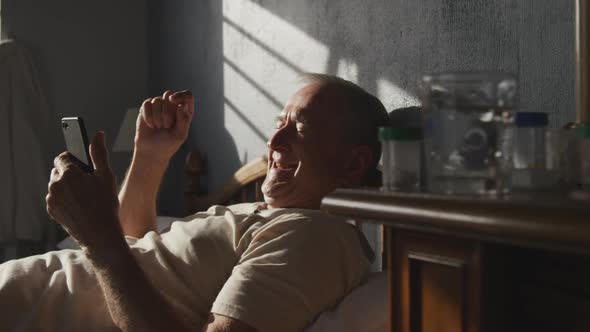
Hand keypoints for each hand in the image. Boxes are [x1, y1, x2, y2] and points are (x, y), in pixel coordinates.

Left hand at [46, 132, 120, 250]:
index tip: (84, 167)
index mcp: (68, 173)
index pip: (63, 157)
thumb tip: (98, 134)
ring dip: (67, 186)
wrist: (100, 234)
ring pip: (57, 184)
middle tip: (88, 183)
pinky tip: (80, 205)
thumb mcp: (106, 176)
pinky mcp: (52, 210)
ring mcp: (52, 199)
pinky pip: (56, 198)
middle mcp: (55, 185)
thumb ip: (99, 153)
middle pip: (58, 170)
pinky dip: (65, 198)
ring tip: (85, 196)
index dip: (74, 160)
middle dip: (70, 173)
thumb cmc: (106, 205)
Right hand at [135, 90, 193, 162]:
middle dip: (167, 112)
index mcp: (185, 111)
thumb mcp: (180, 135)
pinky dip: (148, 116)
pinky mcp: (147, 107)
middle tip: (166, 126)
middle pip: (169, 95)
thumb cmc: (169, 144)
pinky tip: (150, 125)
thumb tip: (180, 106)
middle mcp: (173, 105)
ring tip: (159, 127)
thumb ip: (184, 121)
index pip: (187, 95)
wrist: (152, 151)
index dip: (180, 95)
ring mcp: (160, 105)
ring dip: (157, 117)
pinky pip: (146, 104)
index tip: (173, 100)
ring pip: (157, 100)